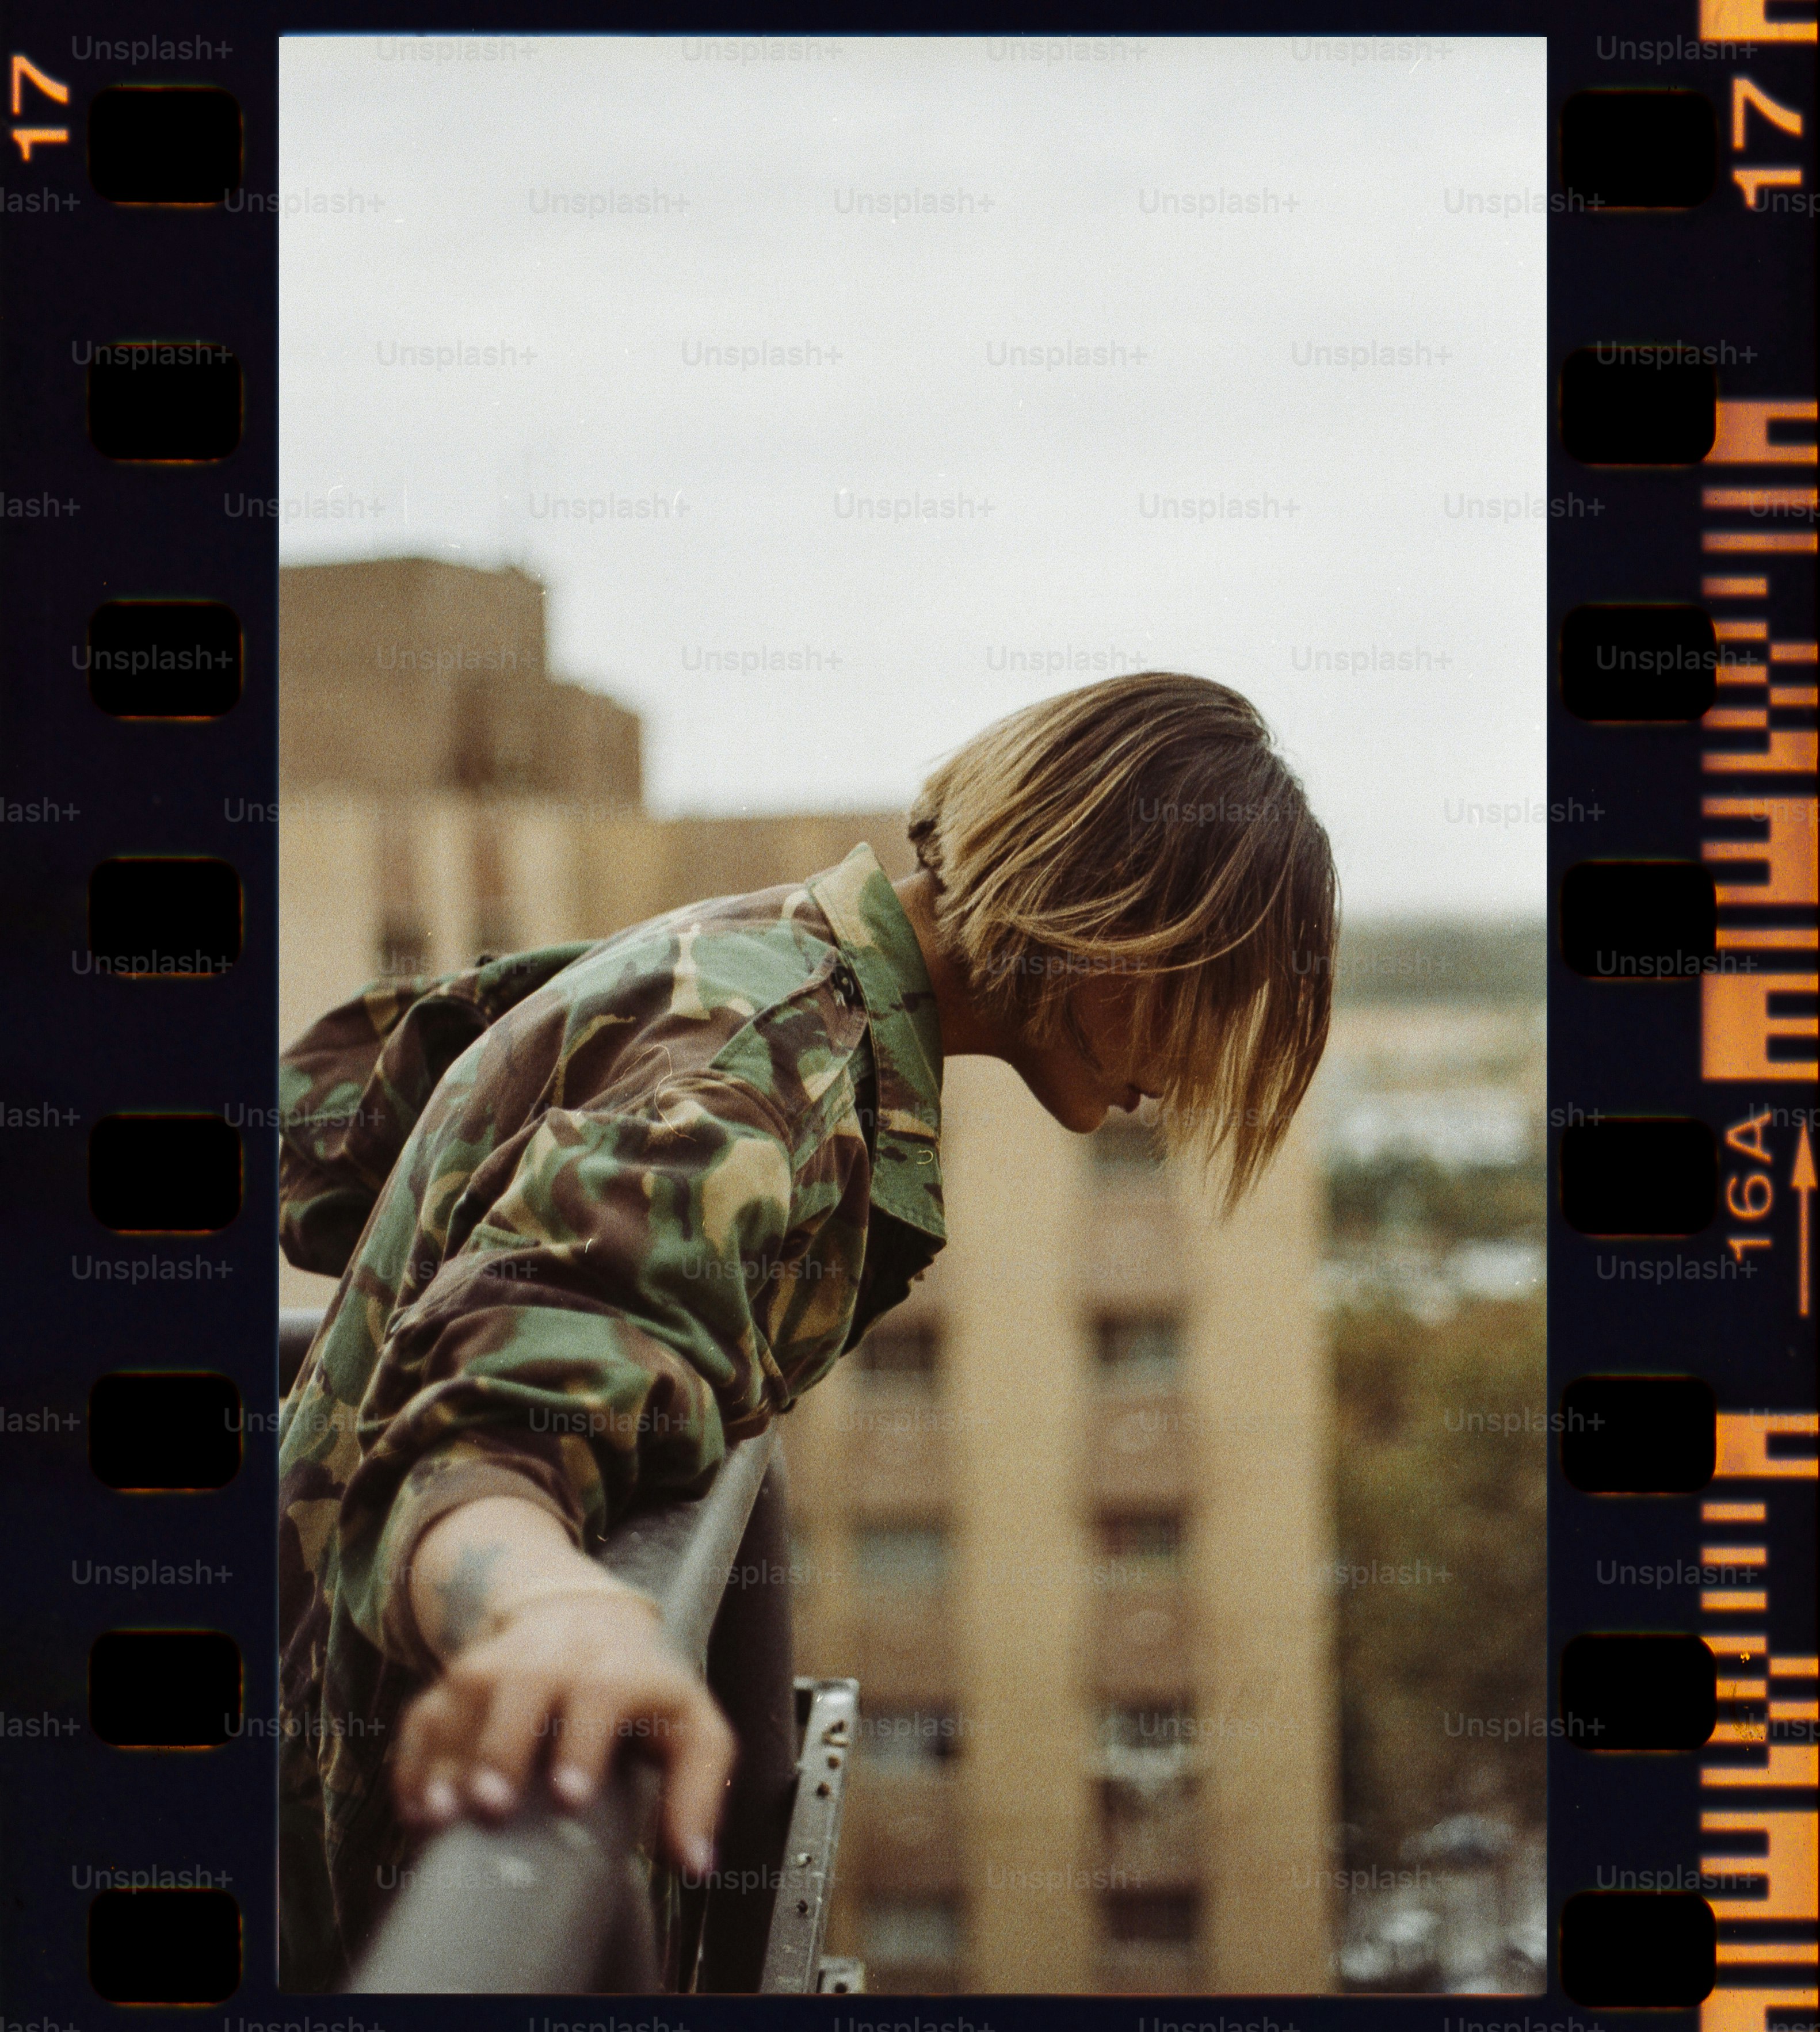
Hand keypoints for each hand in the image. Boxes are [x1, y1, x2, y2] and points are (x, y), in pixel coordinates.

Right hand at [392, 1587, 735, 1876]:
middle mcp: (552, 1656)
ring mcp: (498, 1662)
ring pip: (463, 1695)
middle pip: (519, 1685)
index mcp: (616, 1669)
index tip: (570, 1797)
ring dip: (447, 1754)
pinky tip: (416, 1808)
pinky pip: (425, 1712)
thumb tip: (695, 1864)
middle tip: (492, 1806)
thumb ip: (699, 1791)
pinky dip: (413, 1758)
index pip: (600, 1692)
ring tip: (440, 1816)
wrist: (587, 1616)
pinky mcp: (456, 1680)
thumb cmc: (645, 1691)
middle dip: (502, 1744)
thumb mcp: (691, 1727)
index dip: (583, 1743)